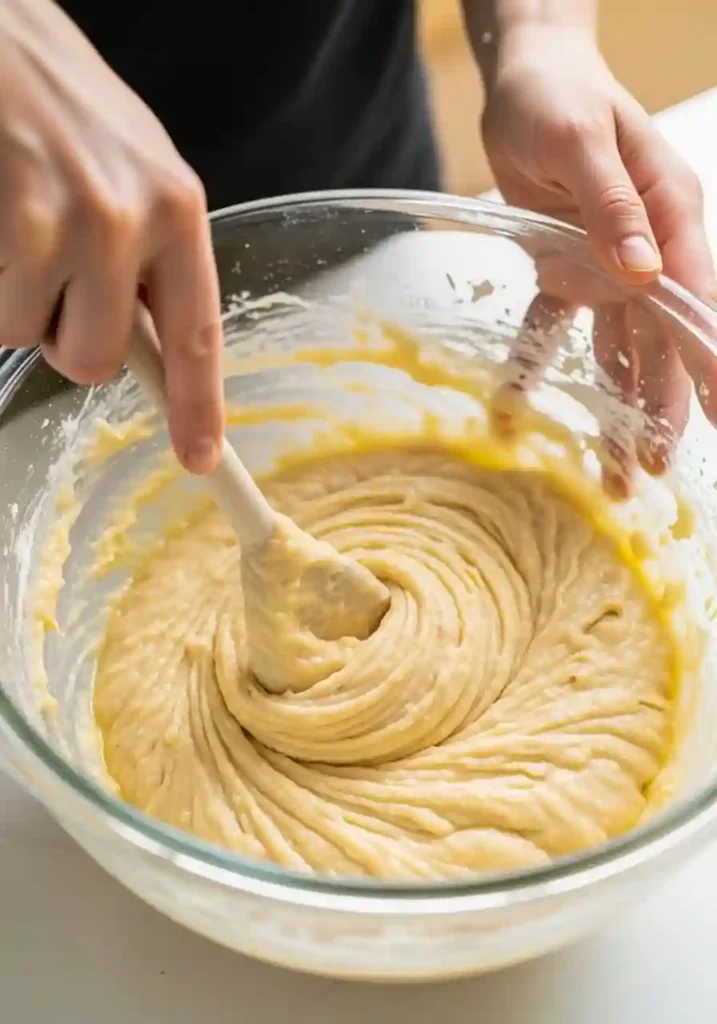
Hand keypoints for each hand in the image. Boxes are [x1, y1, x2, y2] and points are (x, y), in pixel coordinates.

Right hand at [0, 0, 223, 472]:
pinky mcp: (16, 224)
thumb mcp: (133, 171)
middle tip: (47, 272)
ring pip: (28, 336)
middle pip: (95, 359)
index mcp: (177, 208)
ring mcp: (70, 220)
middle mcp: (132, 218)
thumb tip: (151, 345)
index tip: (200, 458)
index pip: (197, 333)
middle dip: (61, 334)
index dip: (198, 405)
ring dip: (14, 301)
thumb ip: (149, 258)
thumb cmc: (59, 105)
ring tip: (15, 228)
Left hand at [481, 26, 716, 494]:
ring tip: (614, 468)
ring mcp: (606, 266)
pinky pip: (550, 327)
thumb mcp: (583, 141)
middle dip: (663, 405)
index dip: (709, 358)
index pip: (697, 296)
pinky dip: (534, 366)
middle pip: (661, 340)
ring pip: (617, 349)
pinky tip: (516, 411)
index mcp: (670, 214)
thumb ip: (611, 206)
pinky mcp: (564, 270)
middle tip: (657, 467)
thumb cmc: (559, 99)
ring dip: (615, 407)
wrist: (524, 84)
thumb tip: (641, 271)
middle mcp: (646, 250)